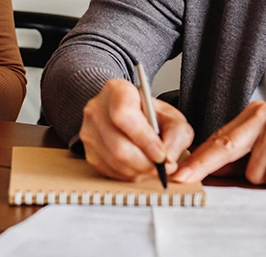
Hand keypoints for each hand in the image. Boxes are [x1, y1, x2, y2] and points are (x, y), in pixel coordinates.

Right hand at [78, 78, 193, 181]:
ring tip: (153, 166)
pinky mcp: (88, 151)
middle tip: (163, 167)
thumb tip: (169, 161)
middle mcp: (96, 109)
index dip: (145, 140)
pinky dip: (128, 174)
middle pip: (118, 146)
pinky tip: (139, 167)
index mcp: (116, 91)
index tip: (162, 155)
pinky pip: (109, 172)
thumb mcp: (171, 116)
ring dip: (139, 171)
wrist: (129, 112)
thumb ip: (176, 135)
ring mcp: (88, 131)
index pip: (124, 116)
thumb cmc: (150, 114)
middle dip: (145, 163)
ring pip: (114, 162)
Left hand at [172, 101, 265, 187]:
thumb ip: (248, 154)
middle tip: (182, 179)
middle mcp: (264, 116)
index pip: (220, 138)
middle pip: (224, 148)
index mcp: (257, 114)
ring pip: (254, 174)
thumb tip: (214, 170)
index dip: (199, 158)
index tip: (179, 171)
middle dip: (201, 167)